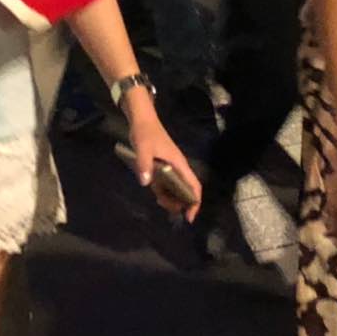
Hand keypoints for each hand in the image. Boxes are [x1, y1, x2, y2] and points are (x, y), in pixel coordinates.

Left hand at [123, 89, 201, 222]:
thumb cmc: (145, 132)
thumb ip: (144, 164)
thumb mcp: (143, 148)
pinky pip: (168, 183)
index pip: (194, 186)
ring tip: (159, 202)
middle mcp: (178, 166)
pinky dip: (164, 191)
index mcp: (179, 164)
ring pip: (176, 188)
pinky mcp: (163, 165)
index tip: (189, 217)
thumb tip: (146, 183)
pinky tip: (155, 193)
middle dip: (180, 203)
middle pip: (186, 190)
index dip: (195, 203)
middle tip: (166, 208)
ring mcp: (171, 166)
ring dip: (171, 198)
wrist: (141, 118)